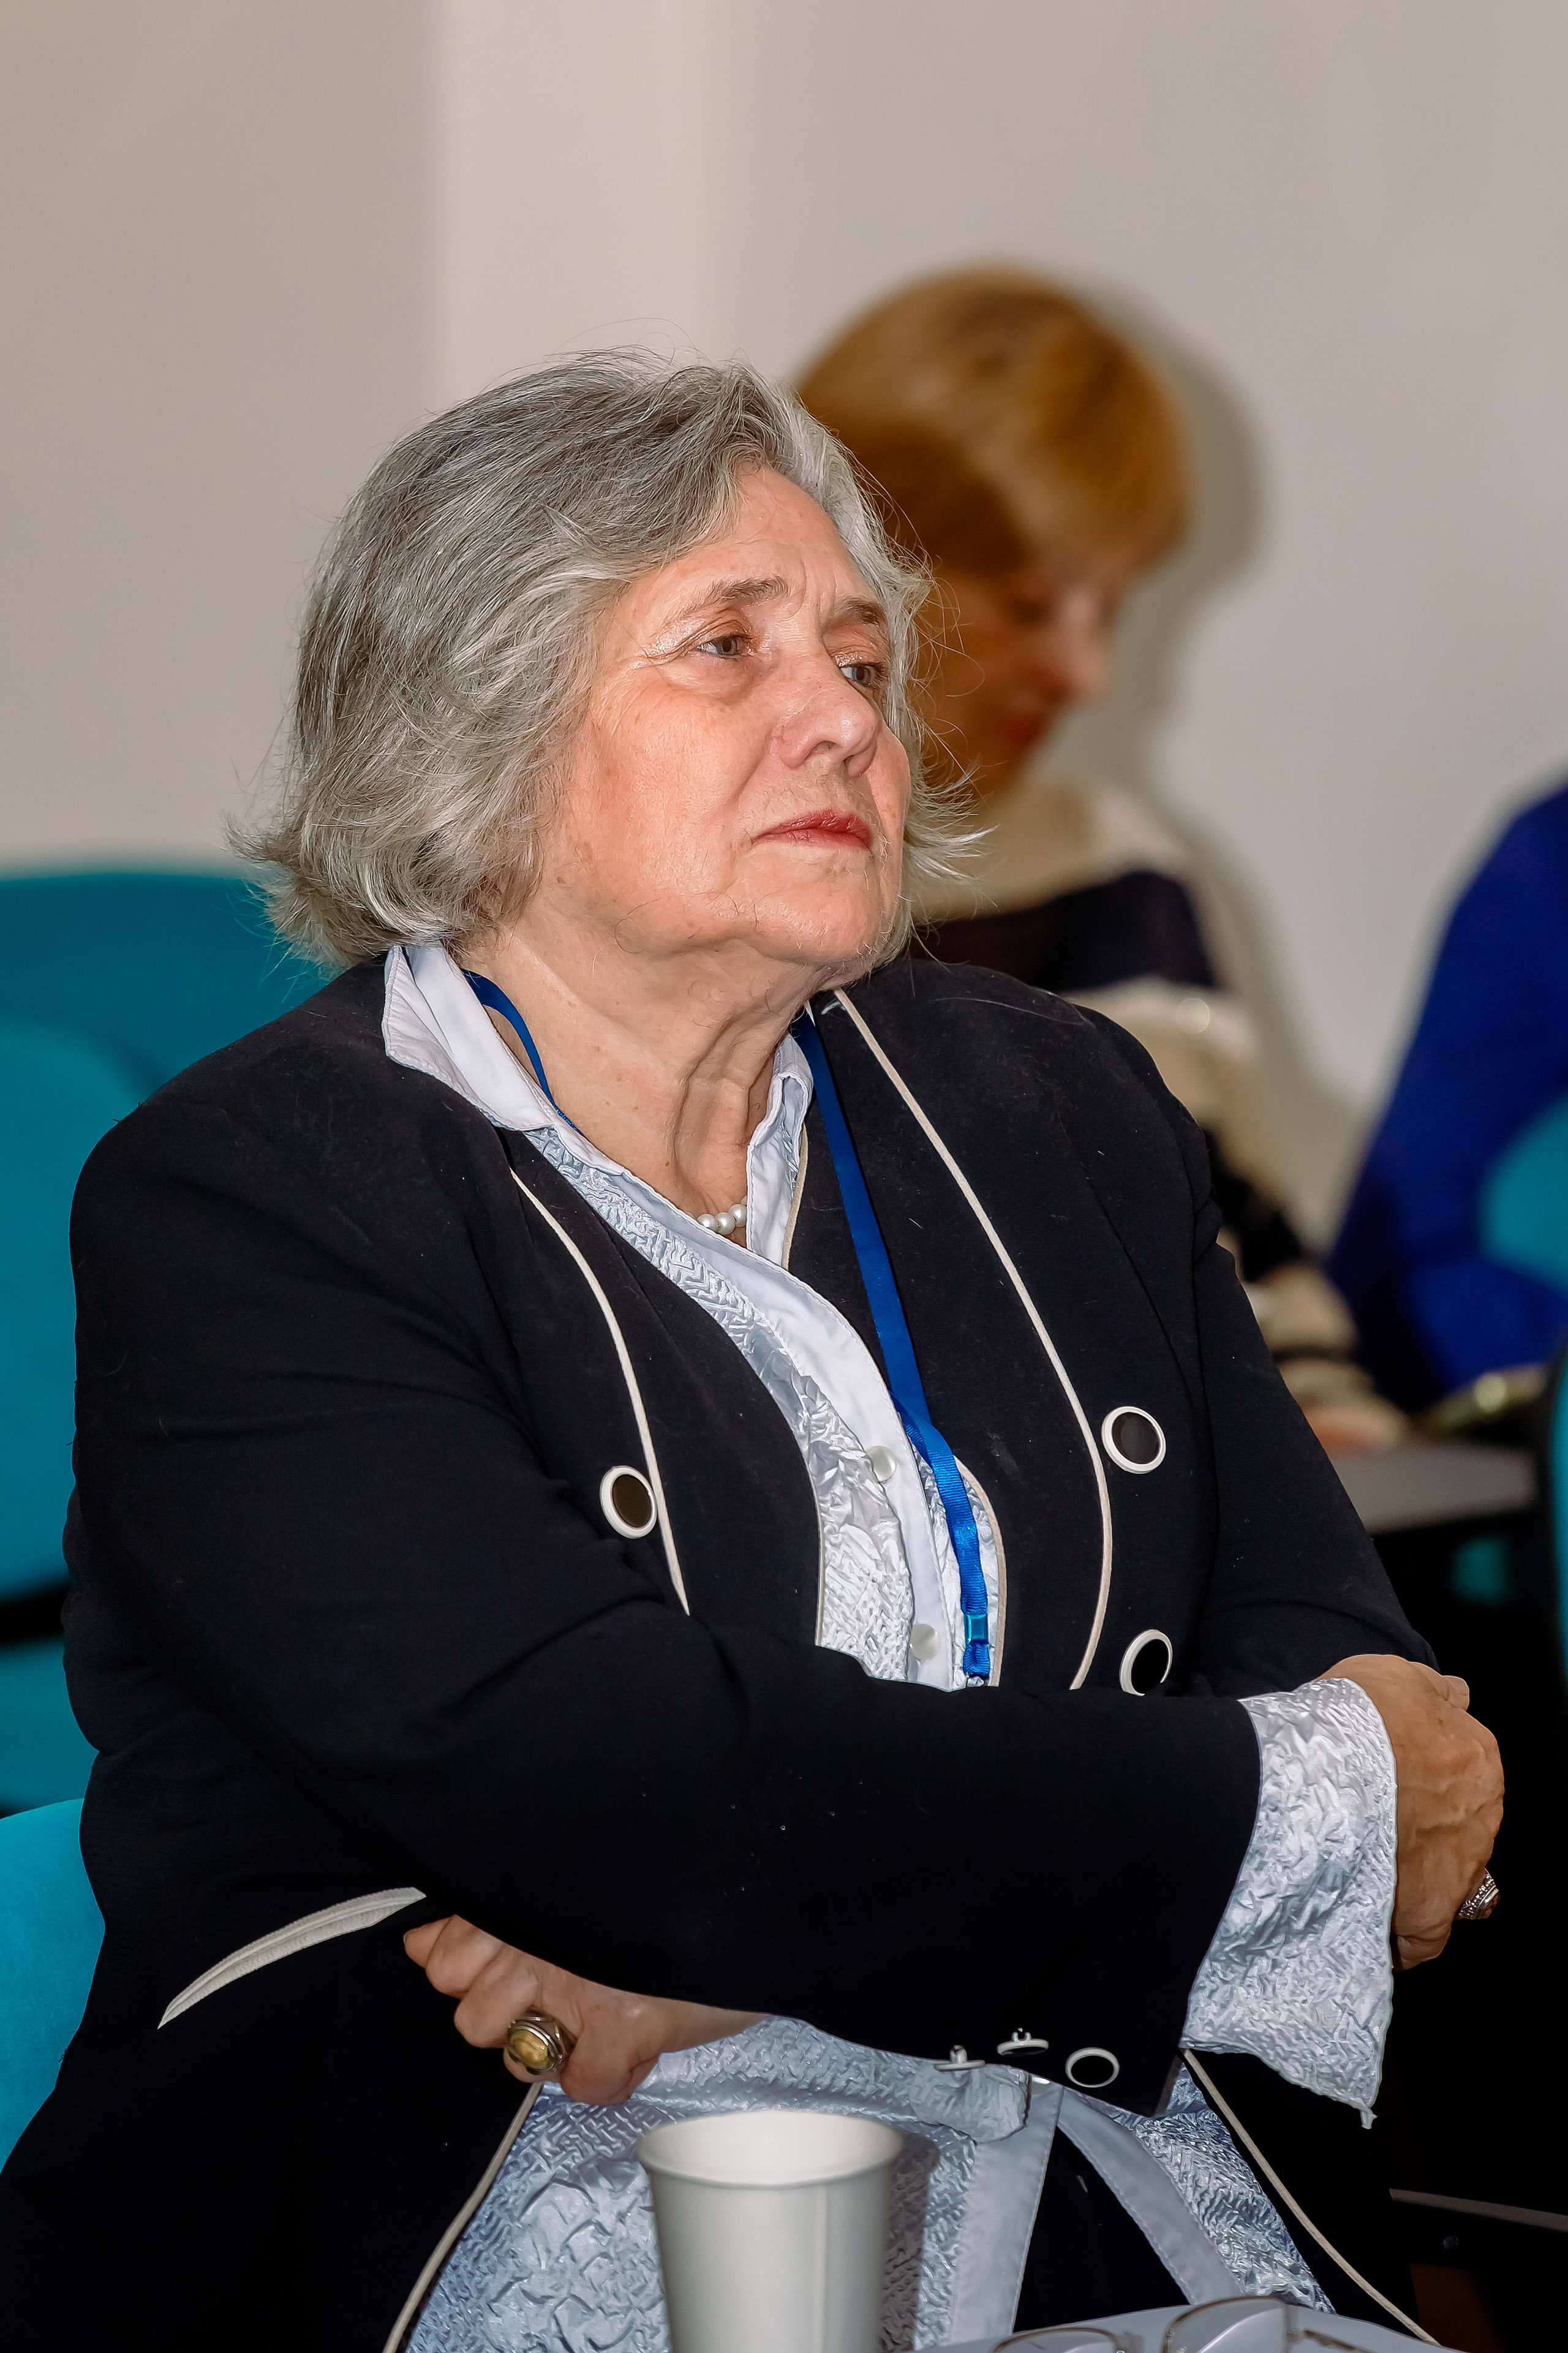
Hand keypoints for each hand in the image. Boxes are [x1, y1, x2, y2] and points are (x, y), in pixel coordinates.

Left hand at [403, 1916, 762, 2103]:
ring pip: (515, 2057)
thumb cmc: (658, 1884)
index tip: (506, 1969)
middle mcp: (536, 1940)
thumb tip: (421, 1947)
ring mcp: (577, 1983)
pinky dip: (611, 2077)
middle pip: (469, 2019)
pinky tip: (634, 2044)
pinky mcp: (623, 2023)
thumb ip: (493, 1914)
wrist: (751, 1883)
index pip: (439, 1961)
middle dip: (506, 2019)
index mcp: (520, 1899)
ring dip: (552, 2052)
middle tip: (553, 1999)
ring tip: (591, 2023)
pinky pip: (588, 2086)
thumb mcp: (567, 1884)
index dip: (469, 1977)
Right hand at [1323, 1655, 1502, 1969]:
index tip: (1394, 1778)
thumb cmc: (1360, 1721)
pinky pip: (1420, 1939)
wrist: (1329, 1771)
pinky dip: (1399, 1935)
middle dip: (1423, 1828)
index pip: (1465, 1772)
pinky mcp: (1429, 1916)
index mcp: (1479, 1759)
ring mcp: (1459, 1871)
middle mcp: (1480, 1818)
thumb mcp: (1399, 1676)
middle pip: (1457, 1829)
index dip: (1424, 1775)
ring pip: (1445, 1883)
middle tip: (1373, 1822)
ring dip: (1410, 1877)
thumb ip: (1435, 1692)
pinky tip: (1370, 1918)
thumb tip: (1457, 1696)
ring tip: (1362, 1868)